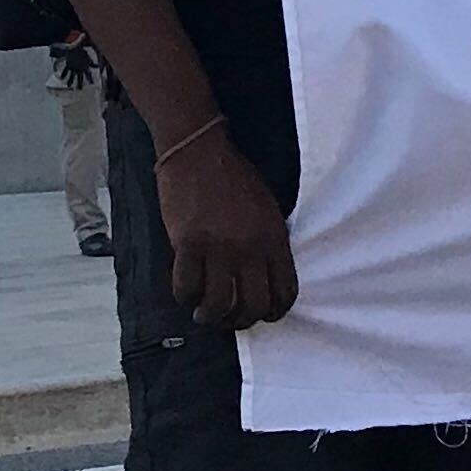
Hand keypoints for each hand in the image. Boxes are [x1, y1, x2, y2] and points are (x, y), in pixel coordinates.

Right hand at [160, 138, 297, 328]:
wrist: (199, 150)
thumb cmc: (234, 178)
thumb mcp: (268, 209)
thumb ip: (269, 244)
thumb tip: (262, 279)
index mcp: (274, 239)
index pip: (284, 293)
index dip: (274, 312)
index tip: (261, 314)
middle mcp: (250, 248)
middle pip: (253, 306)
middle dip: (240, 320)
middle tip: (227, 317)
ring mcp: (219, 247)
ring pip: (219, 304)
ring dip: (211, 316)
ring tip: (203, 313)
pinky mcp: (188, 243)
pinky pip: (187, 286)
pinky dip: (185, 297)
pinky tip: (185, 292)